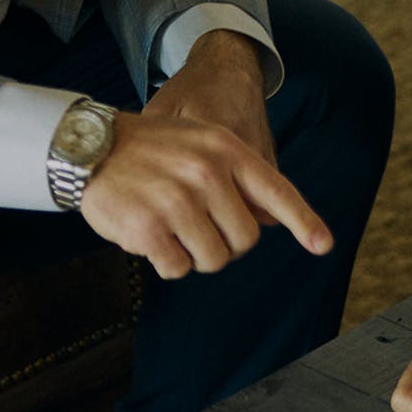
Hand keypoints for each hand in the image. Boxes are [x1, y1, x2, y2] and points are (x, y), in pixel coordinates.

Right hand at [81, 31, 331, 278]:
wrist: (88, 147)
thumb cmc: (151, 149)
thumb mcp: (200, 142)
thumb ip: (237, 176)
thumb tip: (272, 219)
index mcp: (226, 150)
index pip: (277, 192)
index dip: (304, 222)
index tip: (323, 245)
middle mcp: (206, 174)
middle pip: (245, 241)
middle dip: (224, 243)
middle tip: (196, 225)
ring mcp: (178, 202)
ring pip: (214, 260)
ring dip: (194, 255)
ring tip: (171, 227)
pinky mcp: (149, 228)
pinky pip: (178, 269)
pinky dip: (166, 262)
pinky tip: (149, 235)